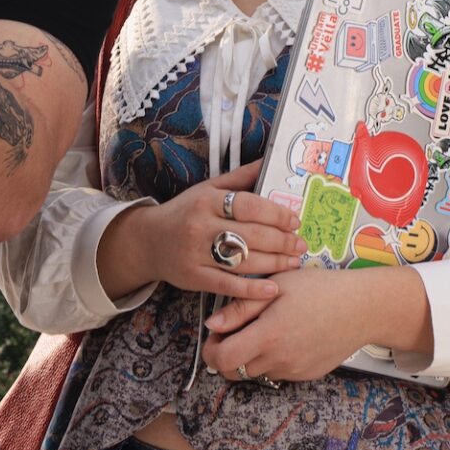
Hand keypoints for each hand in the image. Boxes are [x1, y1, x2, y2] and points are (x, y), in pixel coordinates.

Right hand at [129, 165, 304, 301]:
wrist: (148, 241)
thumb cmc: (185, 212)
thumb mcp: (208, 189)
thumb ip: (240, 177)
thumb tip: (270, 160)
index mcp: (207, 200)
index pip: (249, 206)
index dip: (276, 214)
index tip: (295, 220)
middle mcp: (200, 226)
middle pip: (251, 235)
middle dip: (282, 241)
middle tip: (301, 244)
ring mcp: (196, 254)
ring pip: (243, 260)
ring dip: (274, 263)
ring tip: (293, 262)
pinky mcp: (194, 278)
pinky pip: (227, 285)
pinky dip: (251, 289)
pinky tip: (272, 288)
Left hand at [203, 266, 421, 383]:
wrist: (363, 308)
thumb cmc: (320, 289)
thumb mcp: (277, 286)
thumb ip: (241, 307)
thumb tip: (211, 324)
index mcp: (268, 335)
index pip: (222, 359)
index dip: (211, 348)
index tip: (218, 333)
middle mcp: (279, 359)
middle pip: (234, 372)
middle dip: (227, 354)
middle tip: (237, 330)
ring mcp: (294, 371)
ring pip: (256, 373)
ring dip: (250, 357)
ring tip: (266, 330)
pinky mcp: (306, 375)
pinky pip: (277, 373)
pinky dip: (272, 360)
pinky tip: (287, 337)